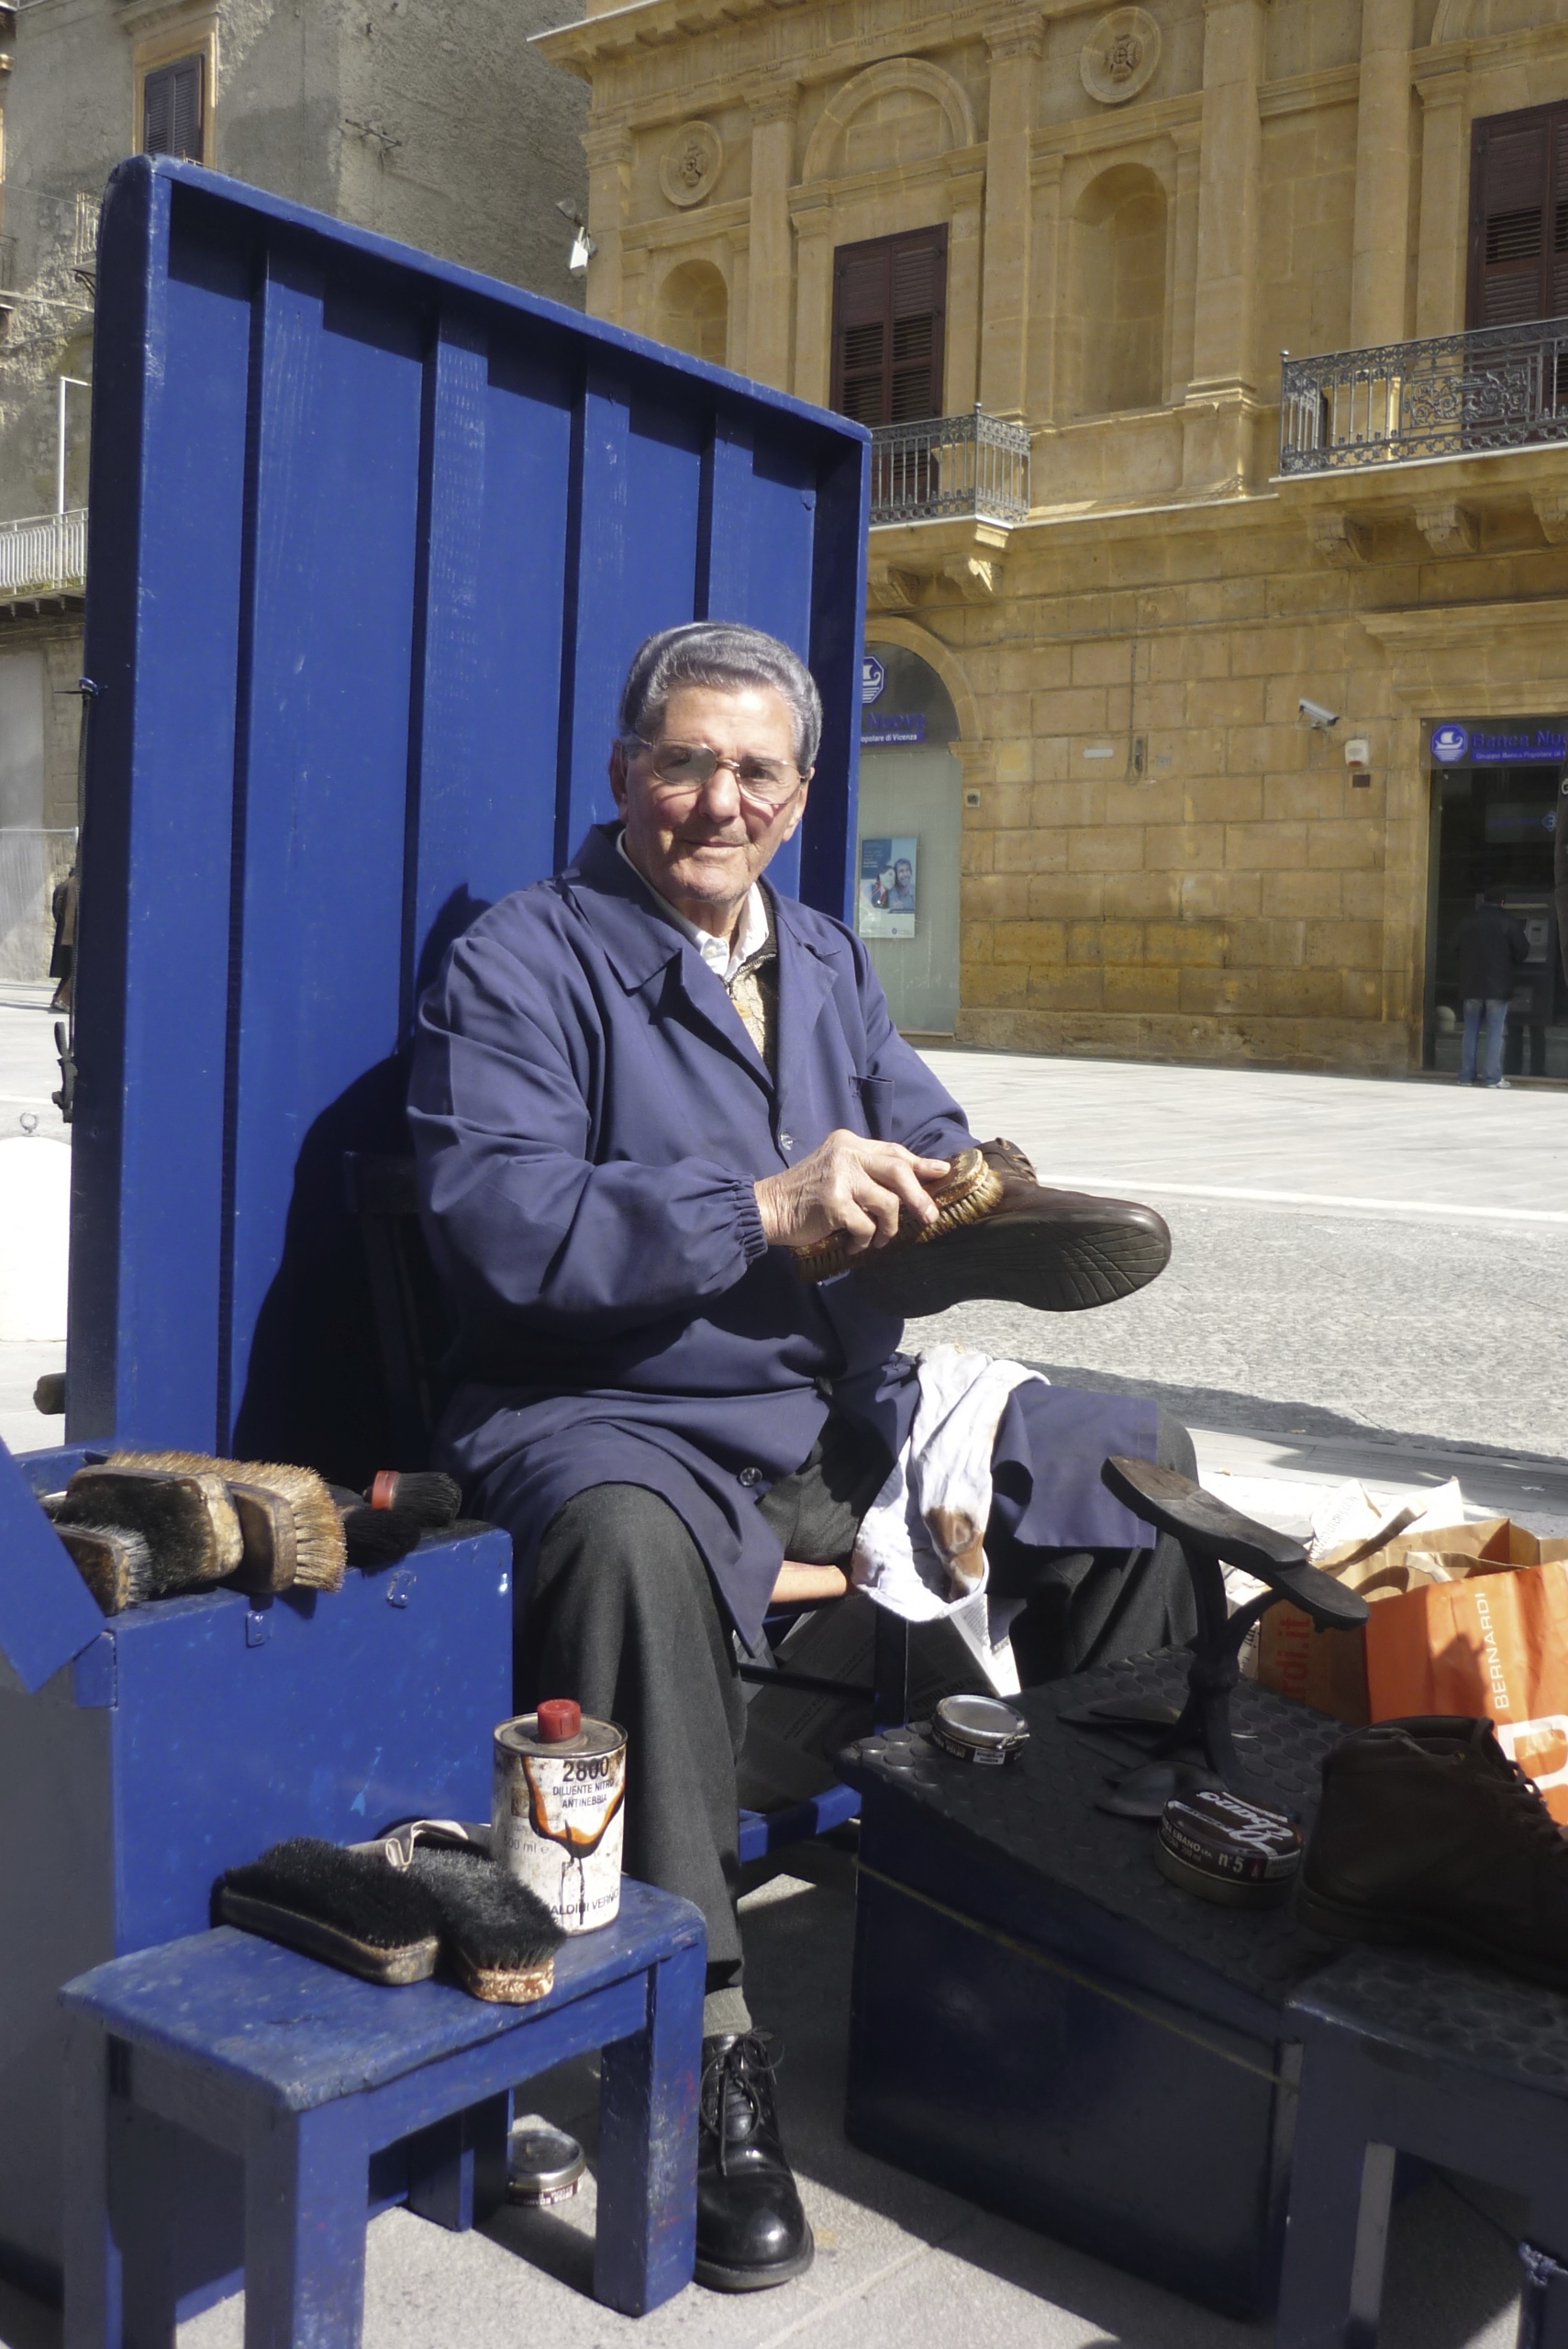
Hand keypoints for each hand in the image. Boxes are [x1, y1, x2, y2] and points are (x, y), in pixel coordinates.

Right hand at [754, 1130, 951, 1254]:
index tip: (942, 1173)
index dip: (920, 1164)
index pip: (894, 1151)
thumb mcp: (838, 1171)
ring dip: (887, 1228)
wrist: (768, 1208)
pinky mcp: (834, 1202)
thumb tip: (916, 1179)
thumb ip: (869, 1172)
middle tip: (929, 1217)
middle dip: (919, 1196)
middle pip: (898, 1171)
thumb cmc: (806, 1194)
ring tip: (877, 1239)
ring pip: (887, 1203)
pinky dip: (864, 1241)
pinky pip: (866, 1226)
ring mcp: (840, 1177)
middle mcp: (846, 1154)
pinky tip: (851, 1245)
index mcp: (849, 1143)